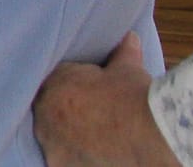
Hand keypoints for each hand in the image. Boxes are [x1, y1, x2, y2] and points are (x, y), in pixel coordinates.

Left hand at [33, 32, 181, 165]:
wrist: (148, 131)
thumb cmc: (134, 95)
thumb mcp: (127, 68)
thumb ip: (122, 52)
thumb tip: (130, 37)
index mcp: (52, 84)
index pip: (54, 83)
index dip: (70, 88)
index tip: (83, 94)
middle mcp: (44, 113)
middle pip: (49, 111)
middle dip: (64, 112)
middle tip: (87, 116)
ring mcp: (51, 141)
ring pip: (53, 137)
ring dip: (65, 136)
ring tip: (89, 136)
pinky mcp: (61, 163)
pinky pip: (61, 159)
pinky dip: (72, 156)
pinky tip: (88, 153)